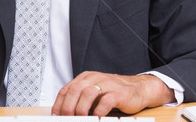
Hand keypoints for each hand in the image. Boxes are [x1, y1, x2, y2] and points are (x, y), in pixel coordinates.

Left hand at [51, 71, 174, 116]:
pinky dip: (98, 112)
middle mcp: (94, 78)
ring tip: (80, 120)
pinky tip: (97, 119)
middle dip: (68, 108)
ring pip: (87, 94)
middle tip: (67, 120)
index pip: (66, 89)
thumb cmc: (114, 92)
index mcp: (85, 78)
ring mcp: (107, 84)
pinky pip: (105, 102)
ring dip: (81, 110)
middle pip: (74, 90)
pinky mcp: (118, 93)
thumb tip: (66, 114)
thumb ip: (81, 100)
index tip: (56, 117)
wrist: (138, 88)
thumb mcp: (94, 93)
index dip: (59, 105)